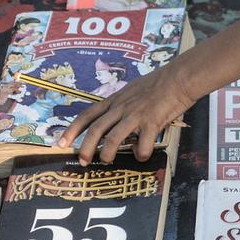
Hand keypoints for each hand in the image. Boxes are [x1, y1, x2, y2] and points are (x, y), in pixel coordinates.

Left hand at [57, 65, 194, 165]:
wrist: (179, 78)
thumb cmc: (159, 83)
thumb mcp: (133, 90)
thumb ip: (122, 104)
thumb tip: (115, 120)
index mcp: (115, 100)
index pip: (88, 114)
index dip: (73, 129)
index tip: (61, 142)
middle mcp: (122, 107)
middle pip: (96, 129)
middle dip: (85, 147)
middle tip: (82, 161)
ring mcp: (136, 115)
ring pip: (114, 138)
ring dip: (107, 153)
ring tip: (107, 161)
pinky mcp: (151, 122)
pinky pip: (142, 145)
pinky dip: (141, 154)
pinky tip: (143, 154)